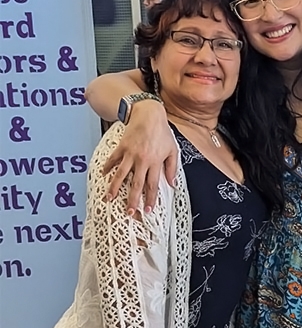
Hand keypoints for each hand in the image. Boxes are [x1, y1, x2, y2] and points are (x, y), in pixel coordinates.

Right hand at [103, 100, 176, 214]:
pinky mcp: (121, 147)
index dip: (151, 198)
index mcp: (155, 162)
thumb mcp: (172, 150)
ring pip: (121, 175)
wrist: (149, 114)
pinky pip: (112, 160)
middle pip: (136, 184)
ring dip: (114, 188)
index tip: (148, 210)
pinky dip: (107, 168)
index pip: (153, 185)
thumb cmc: (162, 132)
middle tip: (129, 212)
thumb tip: (173, 184)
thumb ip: (172, 168)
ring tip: (109, 199)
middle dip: (132, 199)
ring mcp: (130, 154)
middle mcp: (142, 160)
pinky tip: (103, 175)